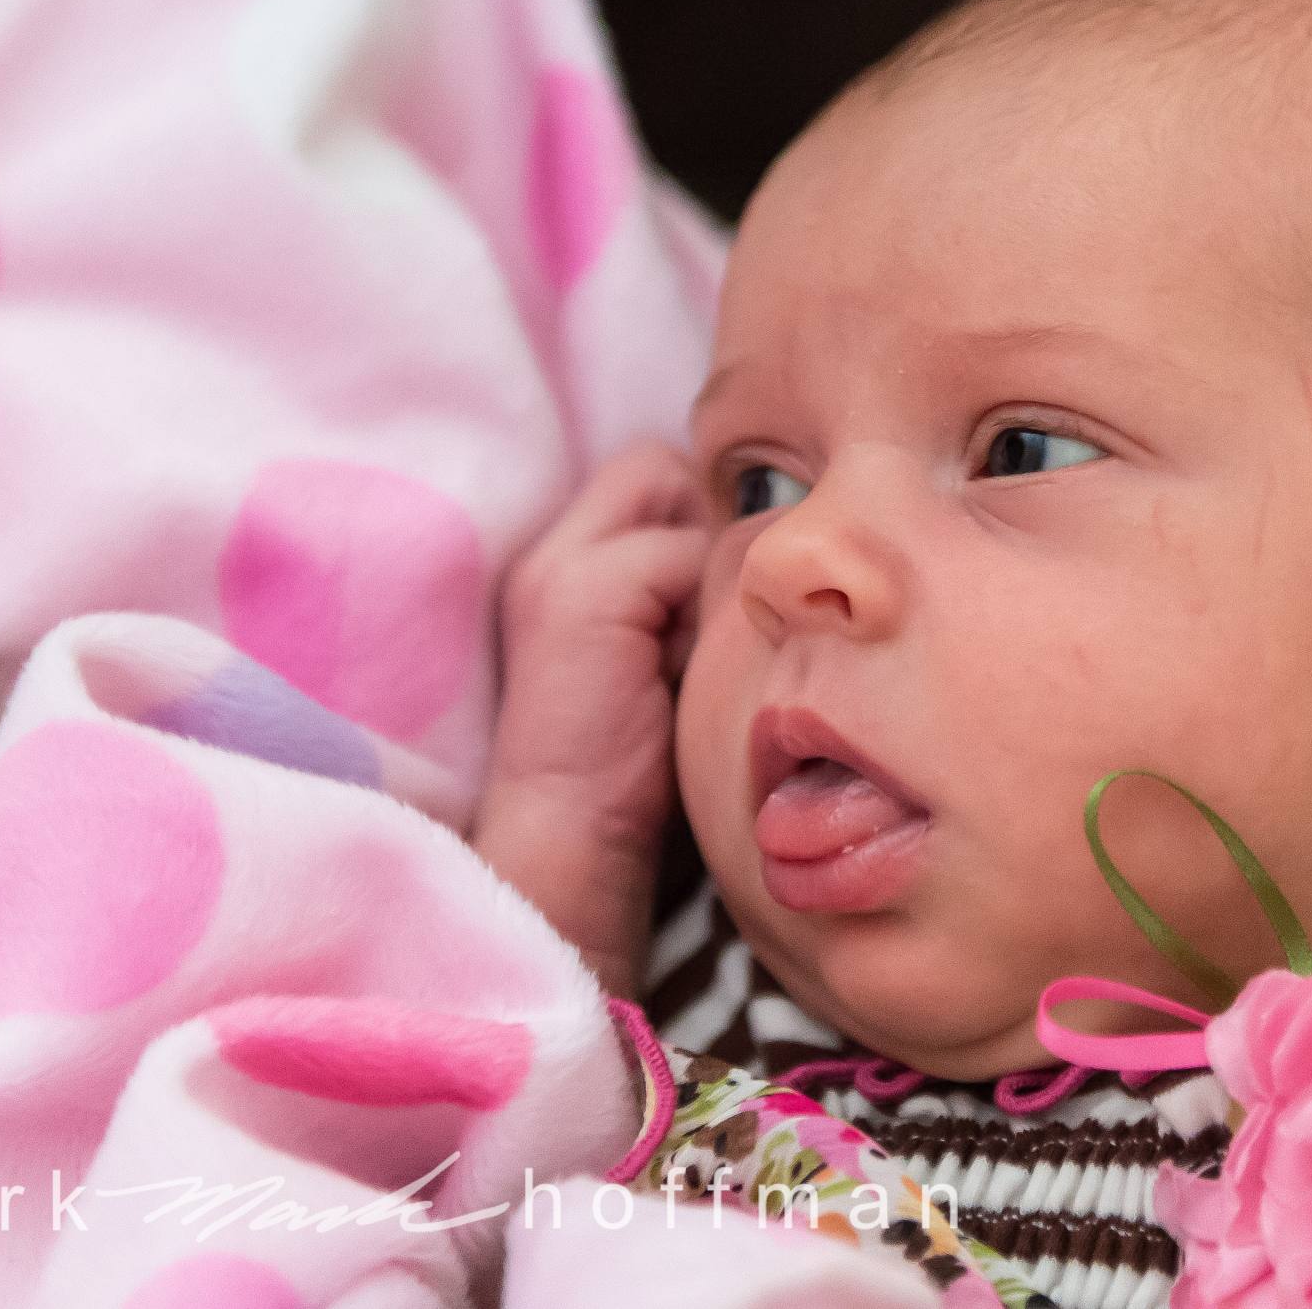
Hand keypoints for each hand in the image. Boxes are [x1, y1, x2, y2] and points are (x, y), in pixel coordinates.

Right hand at [474, 440, 709, 993]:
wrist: (571, 843)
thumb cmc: (632, 776)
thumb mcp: (662, 663)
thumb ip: (682, 598)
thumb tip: (761, 552)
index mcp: (560, 565)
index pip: (650, 478)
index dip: (694, 527)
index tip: (706, 610)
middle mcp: (549, 549)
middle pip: (660, 469)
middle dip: (701, 530)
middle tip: (700, 624)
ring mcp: (560, 564)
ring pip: (678, 499)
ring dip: (704, 567)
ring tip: (686, 654)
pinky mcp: (584, 591)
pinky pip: (683, 554)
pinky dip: (698, 610)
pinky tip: (674, 674)